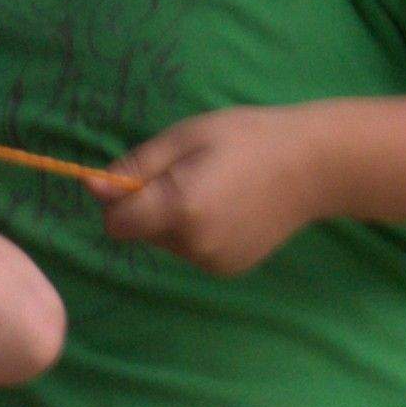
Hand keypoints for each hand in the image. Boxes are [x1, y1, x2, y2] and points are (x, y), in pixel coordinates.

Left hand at [101, 105, 336, 274]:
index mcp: (180, 207)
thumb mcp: (186, 136)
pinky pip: (191, 252)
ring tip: (215, 188)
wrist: (314, 166)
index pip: (116, 223)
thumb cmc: (247, 138)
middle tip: (190, 173)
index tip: (143, 175)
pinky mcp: (228, 269)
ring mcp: (213, 262)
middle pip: (140, 233)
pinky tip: (229, 209)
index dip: (118, 199)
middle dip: (150, 207)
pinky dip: (198, 233)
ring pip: (166, 244)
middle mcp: (194, 244)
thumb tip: (91, 187)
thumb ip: (136, 166)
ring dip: (175, 220)